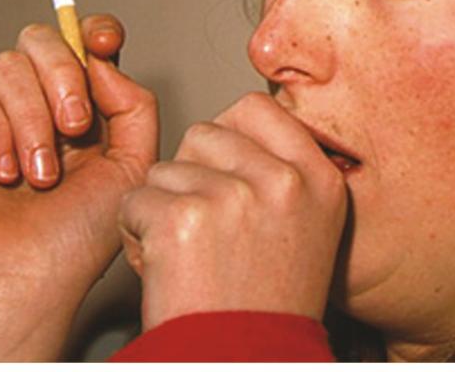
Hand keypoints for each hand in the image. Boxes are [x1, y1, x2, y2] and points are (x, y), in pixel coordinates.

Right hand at [0, 15, 157, 360]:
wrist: (22, 283)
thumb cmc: (76, 241)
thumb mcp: (132, 168)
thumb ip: (134, 107)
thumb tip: (106, 61)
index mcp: (92, 116)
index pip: (90, 48)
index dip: (97, 32)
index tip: (106, 42)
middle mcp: (48, 110)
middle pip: (46, 42)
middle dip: (64, 76)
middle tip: (75, 126)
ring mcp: (4, 118)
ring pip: (10, 66)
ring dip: (32, 120)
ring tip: (42, 174)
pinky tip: (8, 173)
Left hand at [119, 92, 346, 330]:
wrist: (245, 361)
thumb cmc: (269, 304)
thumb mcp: (310, 226)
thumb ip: (285, 171)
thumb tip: (239, 128)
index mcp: (319, 178)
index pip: (257, 108)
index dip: (228, 134)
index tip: (223, 164)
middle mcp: (283, 180)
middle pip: (205, 133)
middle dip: (193, 172)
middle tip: (206, 223)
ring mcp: (234, 196)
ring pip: (166, 168)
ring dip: (163, 206)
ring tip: (189, 253)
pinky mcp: (183, 219)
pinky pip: (136, 201)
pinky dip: (136, 234)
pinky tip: (166, 267)